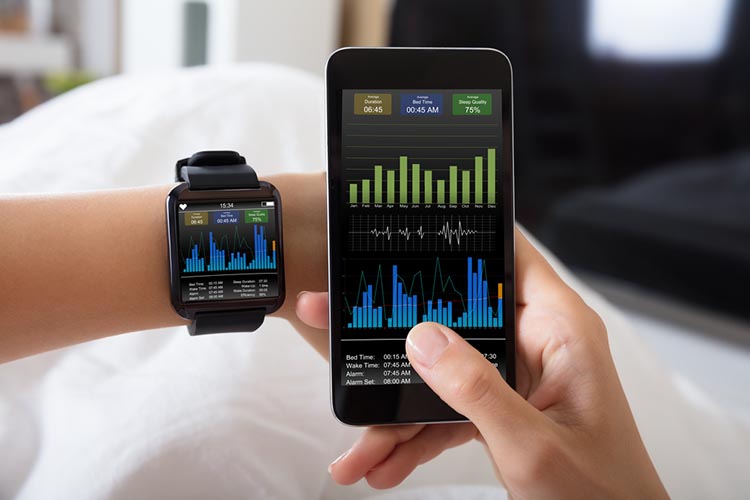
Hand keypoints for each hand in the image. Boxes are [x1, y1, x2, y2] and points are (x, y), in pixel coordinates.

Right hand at [296, 229, 668, 498]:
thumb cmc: (601, 496)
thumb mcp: (533, 444)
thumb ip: (477, 390)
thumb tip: (422, 339)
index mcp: (558, 329)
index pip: (508, 254)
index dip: (460, 236)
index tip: (404, 234)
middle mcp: (534, 343)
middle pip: (454, 316)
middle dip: (396, 338)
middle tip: (342, 335)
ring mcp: (513, 377)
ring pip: (439, 370)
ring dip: (395, 410)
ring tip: (356, 446)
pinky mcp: (498, 409)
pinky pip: (444, 409)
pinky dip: (413, 436)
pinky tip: (381, 463)